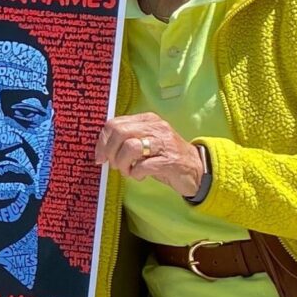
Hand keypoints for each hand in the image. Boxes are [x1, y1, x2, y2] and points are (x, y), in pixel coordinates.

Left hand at [96, 113, 210, 199]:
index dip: (102, 142)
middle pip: (120, 133)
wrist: (197, 169)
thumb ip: (127, 140)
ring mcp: (164, 143)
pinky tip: (140, 176)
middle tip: (115, 165)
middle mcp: (156, 127)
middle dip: (111, 152)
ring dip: (123, 164)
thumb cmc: (165, 157)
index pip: (114, 124)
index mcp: (147, 120)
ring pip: (130, 148)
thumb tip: (102, 148)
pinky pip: (144, 165)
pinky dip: (136, 173)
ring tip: (128, 171)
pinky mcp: (170, 160)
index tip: (100, 157)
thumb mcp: (146, 142)